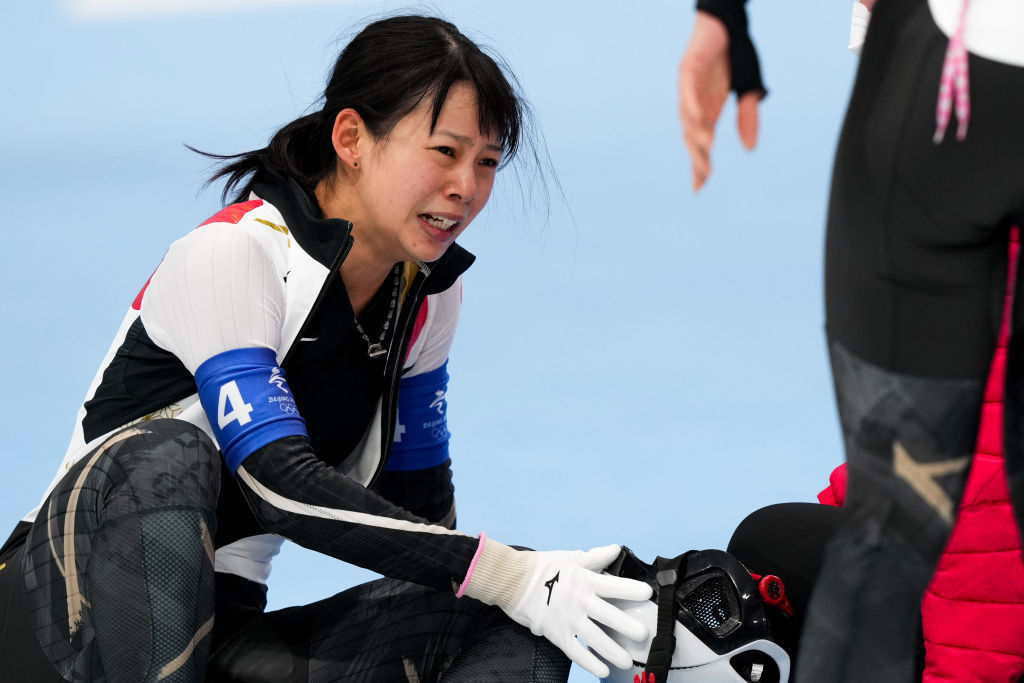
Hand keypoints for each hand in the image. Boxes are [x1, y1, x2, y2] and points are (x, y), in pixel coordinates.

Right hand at [461, 541, 652, 677]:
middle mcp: (579, 601)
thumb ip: (595, 557)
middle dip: (627, 625)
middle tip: (643, 635)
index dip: (630, 589)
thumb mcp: (570, 558)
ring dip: (612, 651)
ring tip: (627, 661)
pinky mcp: (557, 634)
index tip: (647, 594)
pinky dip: (589, 662)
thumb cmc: (542, 568)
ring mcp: (568, 619)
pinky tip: (603, 670)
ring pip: (594, 638)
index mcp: (585, 580)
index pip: (613, 585)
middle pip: (607, 615)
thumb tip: (615, 549)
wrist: (511, 581)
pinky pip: (576, 651)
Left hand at [678, 11, 759, 190]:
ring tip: (703, 150)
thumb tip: (750, 149)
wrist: (727, 24)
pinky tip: (694, 119)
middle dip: (697, 156)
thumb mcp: (748, 91)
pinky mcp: (689, 68)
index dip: (699, 165)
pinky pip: (687, 88)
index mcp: (708, 112)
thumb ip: (747, 119)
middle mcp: (695, 104)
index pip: (701, 144)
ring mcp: (689, 87)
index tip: (699, 187)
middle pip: (691, 136)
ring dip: (694, 133)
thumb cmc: (734, 58)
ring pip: (687, 116)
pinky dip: (690, 104)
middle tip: (702, 176)